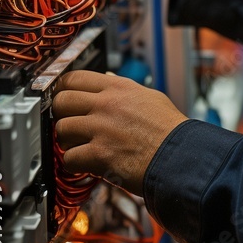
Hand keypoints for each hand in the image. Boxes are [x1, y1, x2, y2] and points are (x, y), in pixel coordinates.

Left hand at [52, 70, 187, 194]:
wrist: (181, 156)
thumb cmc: (170, 130)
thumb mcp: (150, 97)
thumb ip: (124, 88)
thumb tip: (107, 78)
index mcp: (118, 88)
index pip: (75, 78)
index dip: (64, 89)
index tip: (63, 99)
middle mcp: (106, 104)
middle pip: (62, 101)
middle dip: (61, 114)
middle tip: (69, 124)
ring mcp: (101, 128)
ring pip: (61, 129)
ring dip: (67, 141)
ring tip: (80, 147)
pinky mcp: (99, 154)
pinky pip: (69, 158)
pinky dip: (75, 164)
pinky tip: (86, 165)